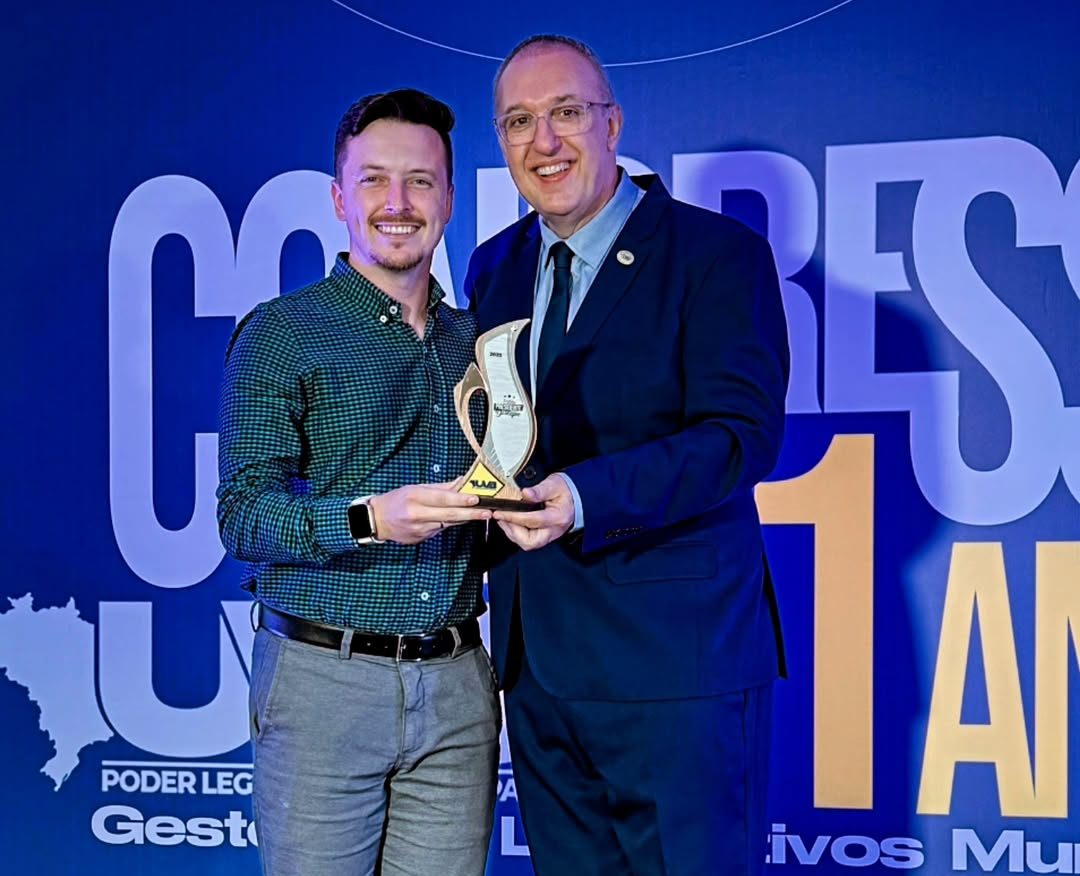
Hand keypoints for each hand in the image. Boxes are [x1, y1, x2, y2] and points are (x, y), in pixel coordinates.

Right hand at [369, 483, 490, 544]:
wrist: (376, 520)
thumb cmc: (397, 499)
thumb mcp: (415, 488)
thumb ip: (440, 487)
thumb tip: (462, 481)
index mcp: (415, 497)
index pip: (441, 499)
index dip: (460, 500)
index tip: (476, 499)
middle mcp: (417, 514)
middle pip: (449, 515)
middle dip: (470, 514)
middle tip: (488, 512)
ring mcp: (419, 529)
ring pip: (448, 524)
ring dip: (465, 519)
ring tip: (482, 514)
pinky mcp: (421, 538)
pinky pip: (441, 530)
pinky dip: (452, 524)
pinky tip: (462, 519)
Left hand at [493, 474, 574, 550]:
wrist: (576, 497)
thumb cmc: (566, 491)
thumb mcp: (554, 484)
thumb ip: (540, 490)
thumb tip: (526, 493)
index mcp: (558, 517)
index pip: (533, 520)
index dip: (514, 517)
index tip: (500, 512)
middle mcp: (553, 530)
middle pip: (530, 541)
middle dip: (512, 531)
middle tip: (502, 518)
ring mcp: (549, 535)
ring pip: (528, 543)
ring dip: (513, 533)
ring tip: (504, 519)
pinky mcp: (544, 536)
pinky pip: (528, 540)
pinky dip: (516, 533)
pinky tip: (511, 522)